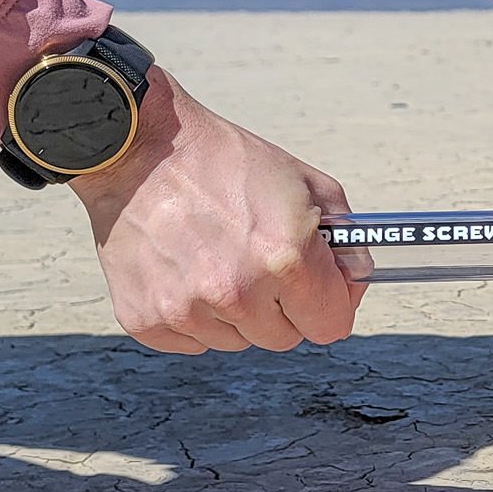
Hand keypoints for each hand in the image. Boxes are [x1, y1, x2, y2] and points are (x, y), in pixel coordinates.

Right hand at [69, 68, 365, 352]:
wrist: (138, 149)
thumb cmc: (221, 161)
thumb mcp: (304, 182)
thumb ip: (343, 238)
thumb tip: (354, 279)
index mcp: (285, 258)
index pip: (331, 326)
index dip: (330, 305)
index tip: (320, 291)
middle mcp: (237, 292)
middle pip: (284, 338)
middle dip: (282, 307)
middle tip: (258, 263)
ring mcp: (187, 310)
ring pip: (236, 342)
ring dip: (235, 313)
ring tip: (215, 258)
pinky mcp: (146, 319)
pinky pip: (191, 342)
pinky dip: (192, 315)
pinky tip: (184, 271)